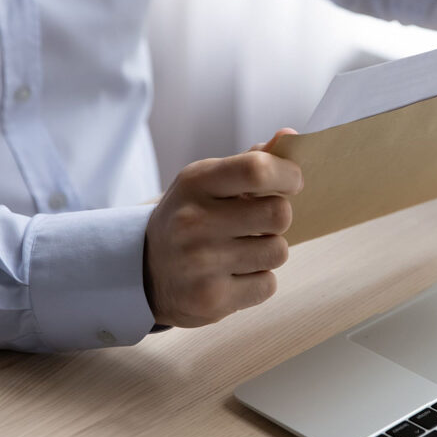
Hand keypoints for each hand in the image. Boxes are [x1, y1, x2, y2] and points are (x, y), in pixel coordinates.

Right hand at [143, 130, 301, 327]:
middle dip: (279, 217)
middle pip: (278, 214)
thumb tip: (289, 137)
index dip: (287, 175)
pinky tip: (234, 274)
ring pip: (278, 251)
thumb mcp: (207, 182)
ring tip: (244, 249)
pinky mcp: (211, 299)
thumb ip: (249, 162)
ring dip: (270, 250)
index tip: (292, 182)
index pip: (256, 169)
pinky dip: (259, 280)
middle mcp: (194, 222)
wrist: (144, 270)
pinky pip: (268, 284)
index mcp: (196, 183)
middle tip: (261, 222)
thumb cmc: (190, 218)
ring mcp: (201, 263)